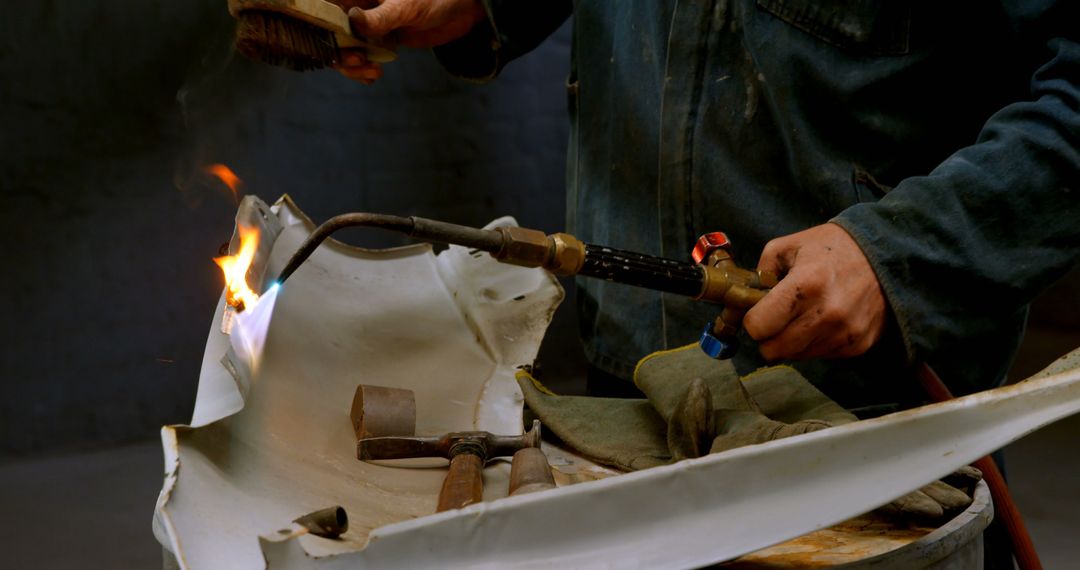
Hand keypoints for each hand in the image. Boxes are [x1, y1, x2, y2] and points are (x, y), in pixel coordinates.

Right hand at [336, 0, 486, 83]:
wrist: (460, 10)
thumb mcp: (405, 6)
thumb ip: (380, 16)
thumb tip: (353, 21)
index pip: (325, 6)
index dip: (317, 23)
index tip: (325, 42)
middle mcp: (358, 6)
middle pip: (331, 31)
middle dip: (339, 51)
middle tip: (359, 61)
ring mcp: (368, 24)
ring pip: (346, 47)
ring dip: (352, 65)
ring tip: (371, 72)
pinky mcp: (381, 39)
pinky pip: (363, 56)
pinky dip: (363, 70)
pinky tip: (373, 77)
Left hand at [743, 223, 886, 360]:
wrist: (887, 255)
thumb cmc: (833, 248)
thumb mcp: (789, 246)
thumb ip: (760, 273)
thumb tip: (743, 300)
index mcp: (806, 285)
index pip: (758, 327)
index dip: (752, 320)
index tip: (758, 311)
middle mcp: (826, 315)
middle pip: (773, 350)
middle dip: (767, 336)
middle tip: (776, 318)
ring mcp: (844, 334)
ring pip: (795, 356)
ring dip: (791, 341)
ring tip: (804, 315)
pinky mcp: (857, 346)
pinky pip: (819, 356)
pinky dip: (814, 343)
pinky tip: (824, 320)